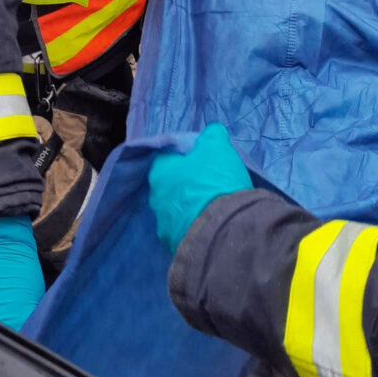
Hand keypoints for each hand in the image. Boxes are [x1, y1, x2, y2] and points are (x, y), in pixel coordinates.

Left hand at [149, 124, 252, 253]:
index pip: (168, 157)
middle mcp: (155, 196)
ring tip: (210, 206)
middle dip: (185, 183)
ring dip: (188, 206)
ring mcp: (162, 223)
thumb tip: (211, 132)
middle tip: (207, 182)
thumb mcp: (218, 146)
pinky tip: (208, 223)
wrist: (222, 227)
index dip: (186, 157)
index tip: (202, 160)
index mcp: (160, 170)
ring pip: (175, 208)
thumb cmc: (216, 180)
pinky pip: (182, 229)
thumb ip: (212, 135)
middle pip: (170, 184)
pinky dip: (192, 225)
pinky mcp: (172, 244)